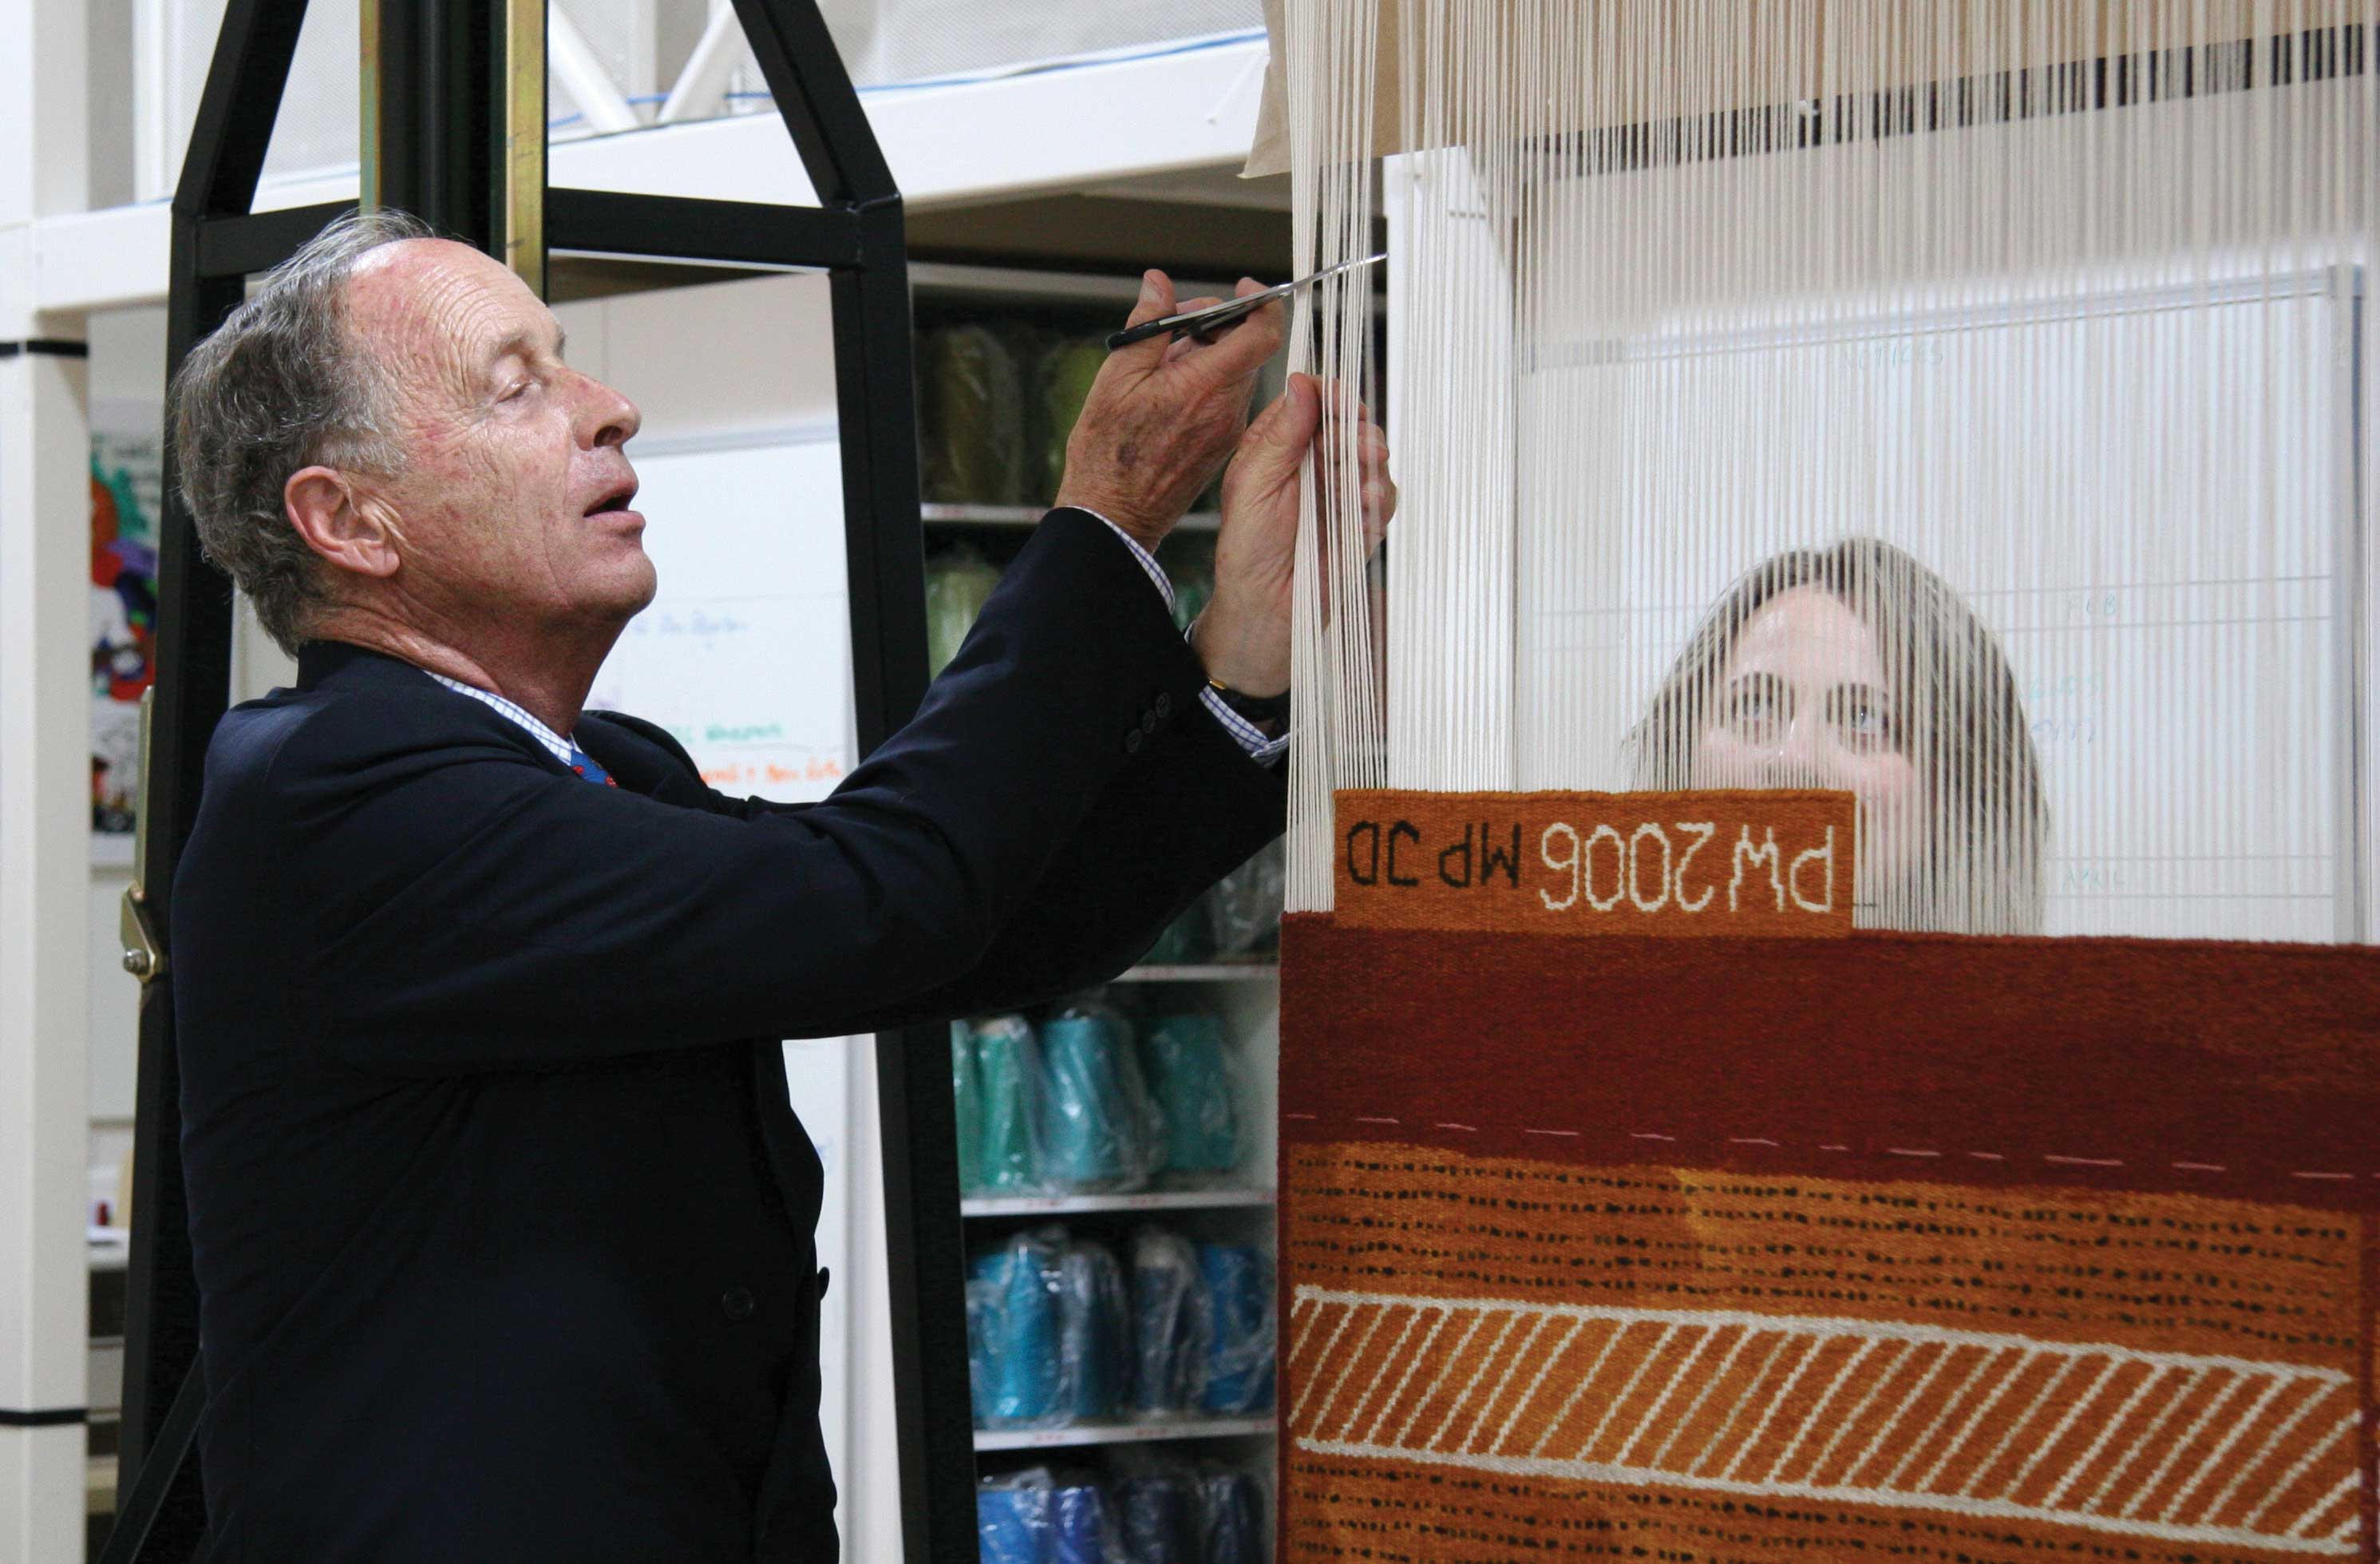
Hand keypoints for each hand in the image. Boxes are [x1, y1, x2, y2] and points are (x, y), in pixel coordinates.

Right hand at [1053, 271, 1285, 550]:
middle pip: (1244, 348)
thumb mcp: (1117, 376)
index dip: (1260, 303)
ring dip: (1205, 353)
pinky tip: (1166, 390)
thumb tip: (1159, 285)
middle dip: (1213, 324)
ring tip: (1159, 362)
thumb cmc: (1109, 453)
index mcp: (1206, 387)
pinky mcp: (1221, 446)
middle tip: (1172, 324)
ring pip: (1233, 372)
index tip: (1241, 289)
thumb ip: (1148, 325)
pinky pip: (1224, 398)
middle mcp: (1227, 410)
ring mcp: (1227, 431)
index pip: (1262, 335)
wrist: (1114, 516)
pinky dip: (1203, 381)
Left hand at [1194, 374, 1394, 698]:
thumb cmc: (1247, 551)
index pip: (1313, 402)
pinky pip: (1383, 499)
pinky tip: (1366, 504)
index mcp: (1279, 445)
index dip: (1330, 395)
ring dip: (1371, 462)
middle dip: (1356, 430)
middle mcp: (1312, 462)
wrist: (1264, 609)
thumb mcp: (1254, 484)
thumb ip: (1281, 435)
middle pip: (1348, 426)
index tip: (1340, 398)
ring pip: (1371, 459)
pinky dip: (1378, 497)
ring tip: (1362, 476)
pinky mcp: (1361, 520)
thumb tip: (1302, 383)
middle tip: (1355, 442)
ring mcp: (1339, 491)